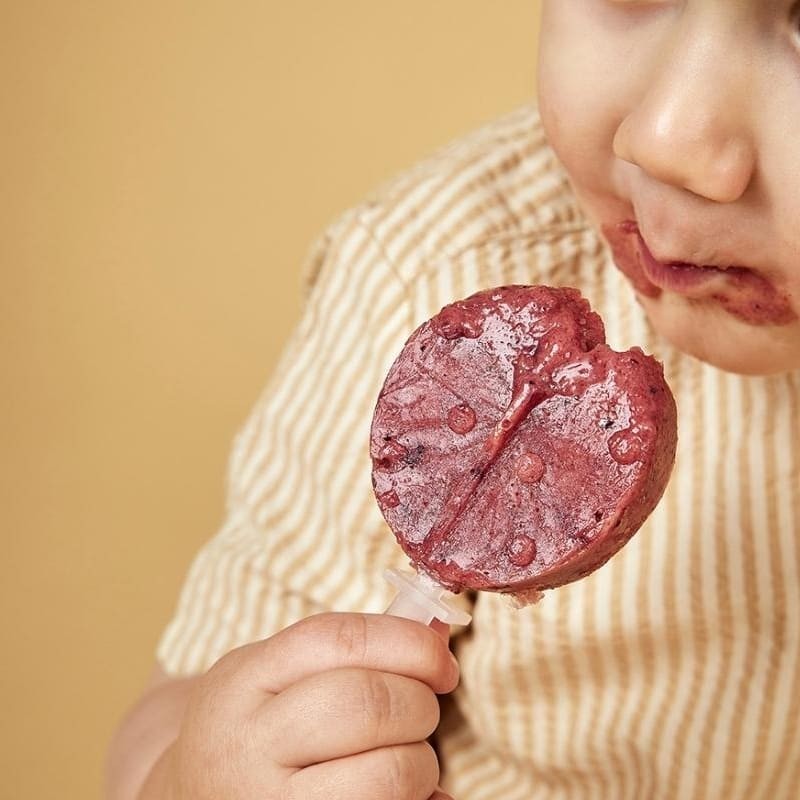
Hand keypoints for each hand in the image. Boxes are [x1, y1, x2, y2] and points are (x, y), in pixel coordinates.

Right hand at [162, 613, 458, 799]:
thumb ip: (344, 650)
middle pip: (367, 704)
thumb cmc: (254, 728)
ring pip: (388, 775)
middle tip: (420, 710)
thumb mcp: (271, 673)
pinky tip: (400, 793)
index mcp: (244, 682)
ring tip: (404, 758)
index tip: (439, 659)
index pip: (339, 640)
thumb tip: (437, 632)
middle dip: (417, 702)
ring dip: (419, 761)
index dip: (406, 641)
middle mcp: (250, 746)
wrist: (190, 799)